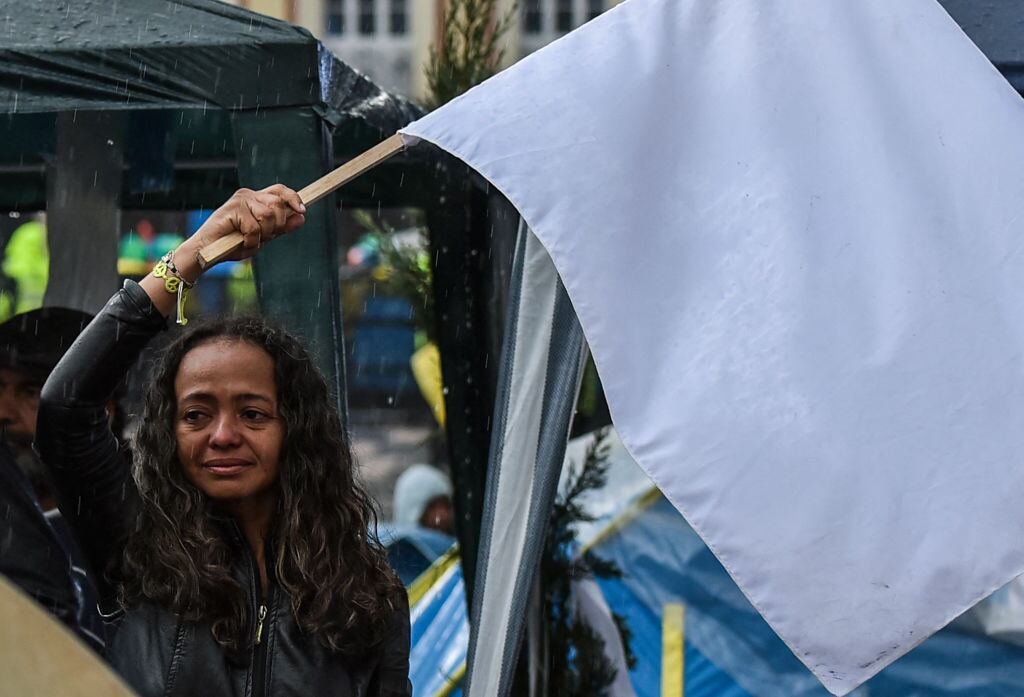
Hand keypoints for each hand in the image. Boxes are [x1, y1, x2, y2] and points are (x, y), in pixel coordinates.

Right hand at [185, 185, 306, 268]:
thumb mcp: (263, 237)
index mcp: (257, 199)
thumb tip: (302, 217)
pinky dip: (252, 241)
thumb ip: (281, 227)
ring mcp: (240, 200)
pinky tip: (242, 243)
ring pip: (268, 215)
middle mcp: (249, 195)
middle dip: (277, 226)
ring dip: (264, 234)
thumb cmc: (234, 244)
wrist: (208, 251)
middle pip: (278, 204)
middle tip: (264, 237)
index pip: (280, 191)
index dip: (293, 198)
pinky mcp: (232, 209)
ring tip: (251, 240)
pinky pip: (254, 227)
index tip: (303, 210)